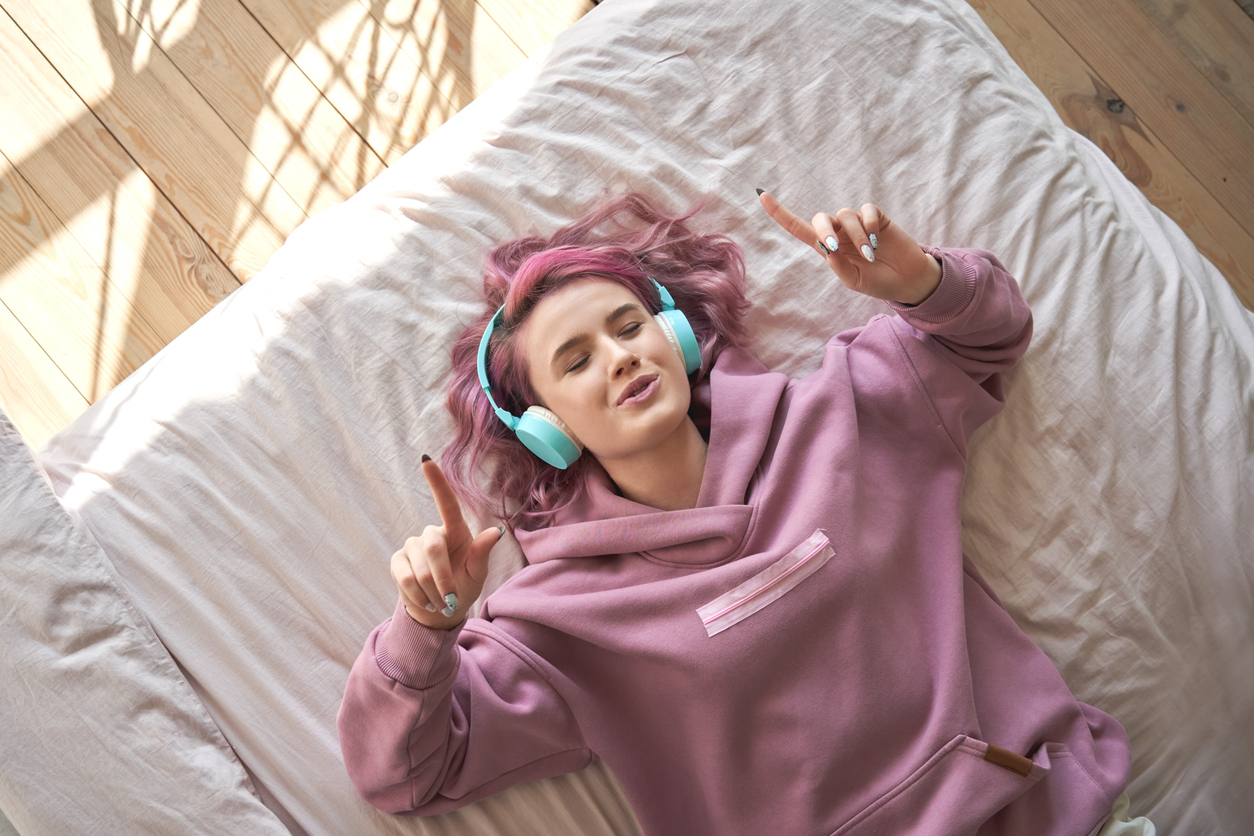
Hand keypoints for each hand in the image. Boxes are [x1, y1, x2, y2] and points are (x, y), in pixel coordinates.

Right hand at [391, 457, 503, 629]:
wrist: (440, 609)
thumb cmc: (463, 586)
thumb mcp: (477, 573)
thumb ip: (482, 553)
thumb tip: (496, 532)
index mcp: (455, 531)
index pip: (447, 504)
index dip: (437, 482)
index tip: (426, 460)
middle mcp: (432, 534)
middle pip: (433, 547)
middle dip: (443, 577)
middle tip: (450, 598)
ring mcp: (412, 546)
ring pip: (419, 568)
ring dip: (432, 591)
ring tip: (441, 602)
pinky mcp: (397, 561)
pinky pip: (405, 578)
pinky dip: (418, 595)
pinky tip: (426, 600)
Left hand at [758, 192, 940, 304]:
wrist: (907, 280)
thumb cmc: (877, 282)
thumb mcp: (854, 281)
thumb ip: (838, 266)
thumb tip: (827, 248)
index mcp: (828, 248)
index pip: (799, 229)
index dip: (780, 213)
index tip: (761, 195)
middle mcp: (839, 233)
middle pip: (820, 218)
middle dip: (824, 230)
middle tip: (835, 247)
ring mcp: (857, 224)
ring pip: (845, 216)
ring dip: (856, 235)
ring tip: (870, 254)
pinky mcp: (876, 217)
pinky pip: (866, 210)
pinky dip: (869, 225)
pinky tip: (877, 240)